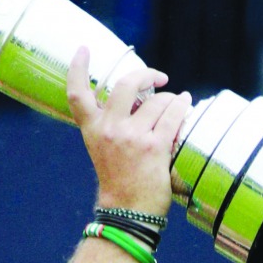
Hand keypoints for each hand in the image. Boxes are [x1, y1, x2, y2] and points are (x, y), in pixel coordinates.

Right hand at [67, 46, 190, 216]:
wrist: (127, 213)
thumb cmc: (119, 184)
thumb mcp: (104, 151)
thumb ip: (113, 126)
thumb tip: (141, 101)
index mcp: (93, 131)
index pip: (77, 94)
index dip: (78, 68)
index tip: (84, 49)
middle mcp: (110, 129)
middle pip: (127, 84)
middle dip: (146, 74)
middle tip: (157, 77)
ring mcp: (133, 137)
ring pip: (157, 101)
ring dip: (171, 100)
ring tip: (176, 105)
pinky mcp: (155, 147)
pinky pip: (173, 116)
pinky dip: (182, 106)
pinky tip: (186, 104)